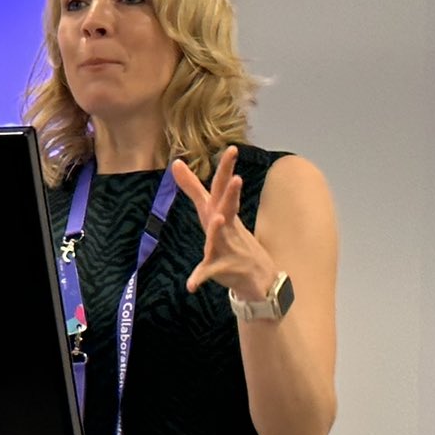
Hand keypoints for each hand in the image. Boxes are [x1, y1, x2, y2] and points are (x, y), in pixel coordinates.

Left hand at [172, 147, 277, 297]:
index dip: (223, 169)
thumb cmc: (231, 239)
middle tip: (237, 177)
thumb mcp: (212, 212)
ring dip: (218, 228)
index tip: (229, 149)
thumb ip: (193, 189)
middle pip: (226, 206)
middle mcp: (226, 226)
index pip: (220, 188)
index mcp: (221, 212)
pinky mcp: (222, 267)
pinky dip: (199, 278)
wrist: (258, 276)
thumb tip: (176, 163)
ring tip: (217, 219)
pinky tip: (191, 285)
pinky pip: (207, 272)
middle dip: (230, 192)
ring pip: (219, 236)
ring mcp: (225, 246)